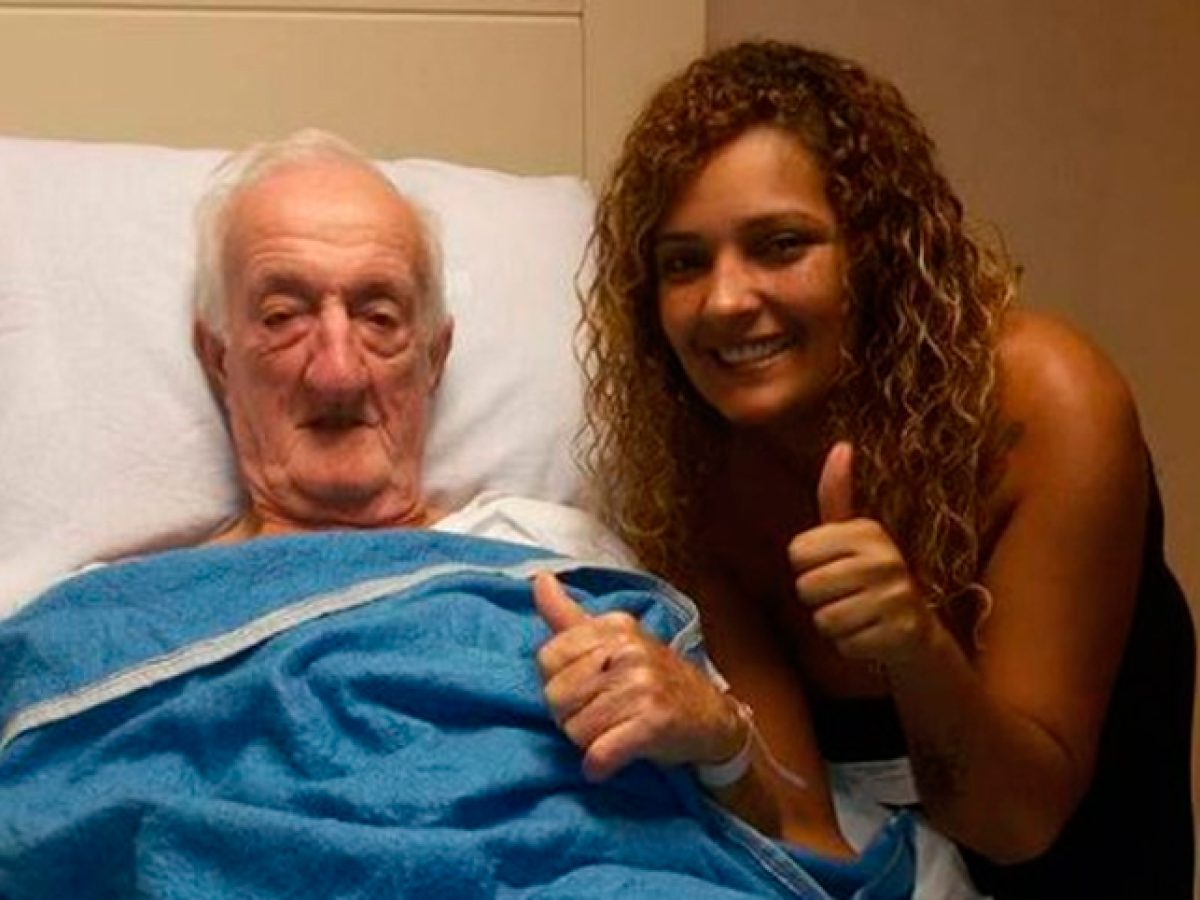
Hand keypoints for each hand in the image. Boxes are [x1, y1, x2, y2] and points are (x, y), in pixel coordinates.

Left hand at [533, 571, 743, 780]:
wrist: (711, 716)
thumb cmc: (652, 678)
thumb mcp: (614, 640)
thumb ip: (569, 615)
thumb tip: (540, 578)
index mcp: (615, 627)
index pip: (547, 658)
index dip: (559, 682)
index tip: (586, 688)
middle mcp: (629, 650)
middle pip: (556, 697)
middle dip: (572, 715)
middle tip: (603, 715)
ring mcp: (643, 686)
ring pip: (574, 730)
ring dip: (589, 742)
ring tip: (614, 732)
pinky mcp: (654, 724)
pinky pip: (600, 753)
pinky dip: (598, 766)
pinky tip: (606, 763)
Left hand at [789, 442, 936, 667]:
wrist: (915, 630)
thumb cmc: (869, 577)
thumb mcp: (851, 534)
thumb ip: (837, 494)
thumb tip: (841, 445)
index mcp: (867, 530)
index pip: (797, 553)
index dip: (807, 567)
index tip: (834, 567)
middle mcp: (886, 558)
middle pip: (806, 587)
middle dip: (818, 599)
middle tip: (846, 596)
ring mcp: (896, 596)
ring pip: (823, 619)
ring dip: (833, 625)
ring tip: (858, 615)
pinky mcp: (902, 632)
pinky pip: (844, 645)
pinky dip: (851, 646)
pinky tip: (871, 634)